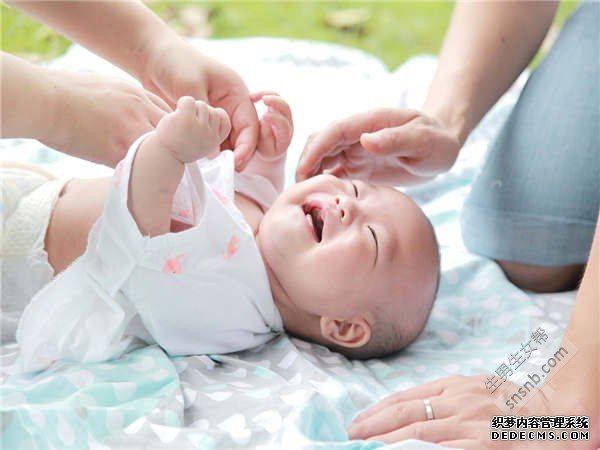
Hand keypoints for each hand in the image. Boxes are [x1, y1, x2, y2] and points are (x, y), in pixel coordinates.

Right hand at [46, 70, 170, 166]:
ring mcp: (129, 129)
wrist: (45, 99)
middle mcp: (139, 109)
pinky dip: (139, 174)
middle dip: (173, 147)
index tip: (170, 143)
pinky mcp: (115, 149)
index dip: (173, 131)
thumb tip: (134, 114)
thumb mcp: (107, 86)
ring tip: (157, 176)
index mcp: (137, 94)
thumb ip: (128, 100)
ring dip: (159, 163)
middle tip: (171, 163)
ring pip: (160, 151)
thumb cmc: (68, 92)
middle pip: (173, 133)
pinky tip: (138, 181)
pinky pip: (137, 166)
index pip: (171, 114)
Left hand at [143, 39, 258, 170]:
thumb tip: (213, 153)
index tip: (237, 162)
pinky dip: (207, 150)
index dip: (247, 145)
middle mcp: (230, 105)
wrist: (151, 56)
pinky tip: (200, 160)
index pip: (250, 124)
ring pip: (226, 141)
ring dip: (222, 155)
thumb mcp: (190, 86)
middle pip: (242, 136)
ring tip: (214, 170)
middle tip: (228, 171)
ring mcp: (216, 113)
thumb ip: (202, 118)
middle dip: (237, 154)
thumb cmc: (174, 63)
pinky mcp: (201, 121)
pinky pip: (210, 140)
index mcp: (236, 92)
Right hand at [252, 91, 292, 160]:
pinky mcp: (276, 108)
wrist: (266, 149)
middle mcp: (287, 125)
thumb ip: (265, 137)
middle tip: (263, 100)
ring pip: (280, 100)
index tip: (262, 117)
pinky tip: (251, 97)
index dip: (275, 119)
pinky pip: (273, 96)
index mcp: (285, 137)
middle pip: (286, 108)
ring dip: (268, 95)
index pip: (284, 125)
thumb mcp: (263, 149)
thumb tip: (265, 122)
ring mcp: (283, 115)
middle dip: (276, 102)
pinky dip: (263, 94)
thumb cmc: (263, 151)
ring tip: (253, 97)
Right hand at [295, 108, 461, 185]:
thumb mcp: (423, 140)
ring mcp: (355, 151)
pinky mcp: (357, 167)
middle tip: (300, 192)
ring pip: (322, 159)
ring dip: (311, 175)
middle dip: (306, 164)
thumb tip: (364, 140)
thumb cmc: (437, 141)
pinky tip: (321, 201)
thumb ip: (395, 140)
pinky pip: (333, 174)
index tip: (304, 171)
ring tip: (307, 199)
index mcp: (369, 122)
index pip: (333, 132)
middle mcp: (357, 135)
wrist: (442, 148)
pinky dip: (323, 184)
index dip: (315, 149)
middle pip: (320, 144)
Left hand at [346, 374, 556, 448]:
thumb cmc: (513, 401)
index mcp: (455, 385)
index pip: (406, 398)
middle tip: (351, 436)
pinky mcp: (483, 446)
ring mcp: (471, 425)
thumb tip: (409, 408)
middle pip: (406, 414)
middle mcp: (459, 401)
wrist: (555, 412)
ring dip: (387, 442)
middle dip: (373, 426)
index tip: (358, 422)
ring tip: (364, 448)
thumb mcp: (477, 386)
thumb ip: (446, 394)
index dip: (378, 410)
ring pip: (418, 434)